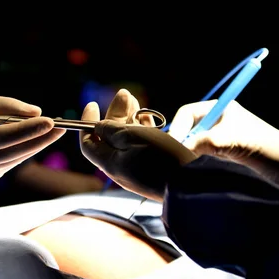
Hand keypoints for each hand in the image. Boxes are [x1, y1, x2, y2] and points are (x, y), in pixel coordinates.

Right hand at [0, 93, 65, 183]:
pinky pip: (8, 164)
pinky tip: (33, 140)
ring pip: (13, 161)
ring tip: (53, 131)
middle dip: (38, 140)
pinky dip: (21, 151)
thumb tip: (37, 113)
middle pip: (11, 153)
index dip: (26, 130)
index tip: (49, 120)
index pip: (0, 138)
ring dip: (34, 146)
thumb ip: (5, 106)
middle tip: (61, 127)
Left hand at [80, 89, 195, 201]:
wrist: (191, 183)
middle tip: (124, 94)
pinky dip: (141, 130)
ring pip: (127, 141)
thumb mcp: (132, 137)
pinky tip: (147, 118)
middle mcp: (120, 168)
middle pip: (110, 138)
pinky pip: (141, 147)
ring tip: (135, 101)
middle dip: (114, 114)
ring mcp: (137, 170)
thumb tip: (99, 127)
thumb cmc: (160, 157)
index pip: (88, 143)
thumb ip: (112, 129)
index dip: (88, 123)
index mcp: (110, 163)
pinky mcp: (152, 169)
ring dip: (129, 119)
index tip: (93, 104)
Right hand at [168, 100, 278, 202]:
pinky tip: (189, 173)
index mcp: (220, 109)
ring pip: (191, 144)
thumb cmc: (267, 149)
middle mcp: (218, 122)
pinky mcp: (223, 156)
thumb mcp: (233, 141)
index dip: (177, 128)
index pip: (187, 113)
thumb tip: (177, 150)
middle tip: (172, 161)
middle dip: (177, 143)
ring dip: (184, 155)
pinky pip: (199, 156)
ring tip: (179, 168)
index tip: (172, 147)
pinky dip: (191, 163)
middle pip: (186, 129)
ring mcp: (220, 140)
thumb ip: (204, 141)